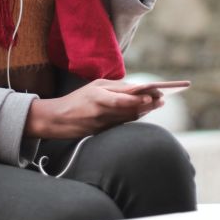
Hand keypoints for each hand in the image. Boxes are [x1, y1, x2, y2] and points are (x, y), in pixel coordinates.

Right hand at [24, 79, 164, 139]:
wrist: (57, 119)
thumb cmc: (78, 98)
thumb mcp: (95, 86)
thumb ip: (115, 87)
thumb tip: (137, 88)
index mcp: (98, 95)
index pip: (123, 97)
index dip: (141, 98)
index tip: (155, 93)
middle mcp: (101, 110)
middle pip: (129, 109)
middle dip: (148, 104)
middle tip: (162, 100)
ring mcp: (101, 123)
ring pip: (128, 118)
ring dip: (144, 111)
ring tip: (157, 104)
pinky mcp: (101, 132)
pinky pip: (122, 124)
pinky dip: (134, 117)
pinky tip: (144, 112)